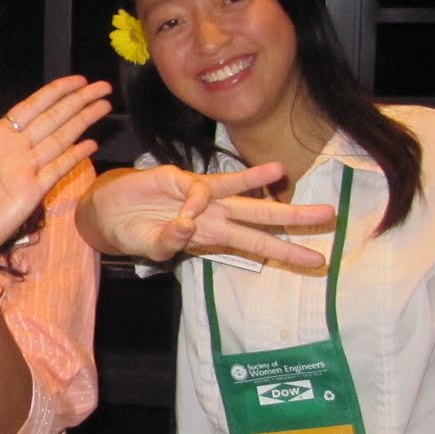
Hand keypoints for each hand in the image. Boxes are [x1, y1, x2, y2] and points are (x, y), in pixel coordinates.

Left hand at [0, 75, 111, 276]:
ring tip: (104, 106)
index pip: (30, 108)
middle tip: (103, 86)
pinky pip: (55, 171)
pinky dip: (73, 157)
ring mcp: (24, 172)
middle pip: (52, 120)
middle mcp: (13, 152)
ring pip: (59, 140)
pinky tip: (90, 144)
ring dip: (82, 122)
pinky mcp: (29, 194)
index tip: (75, 79)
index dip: (54, 93)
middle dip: (77, 102)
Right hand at [89, 162, 333, 265]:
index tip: (318, 262)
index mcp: (214, 237)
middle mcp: (215, 216)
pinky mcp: (181, 179)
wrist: (105, 213)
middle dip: (295, 216)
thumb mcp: (151, 250)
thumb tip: (188, 225)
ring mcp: (200, 196)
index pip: (259, 245)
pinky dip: (197, 202)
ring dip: (262, 183)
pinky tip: (186, 213)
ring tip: (284, 171)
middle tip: (329, 216)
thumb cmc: (133, 234)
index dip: (287, 251)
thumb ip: (170, 243)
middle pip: (262, 215)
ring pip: (239, 191)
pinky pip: (199, 189)